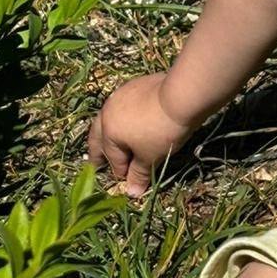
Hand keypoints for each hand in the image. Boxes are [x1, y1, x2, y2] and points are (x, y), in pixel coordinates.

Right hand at [88, 72, 194, 197]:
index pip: (112, 157)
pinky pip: (123, 105)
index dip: (120, 171)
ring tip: (111, 141)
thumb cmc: (162, 130)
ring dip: (109, 132)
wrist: (181, 95)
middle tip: (96, 163)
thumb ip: (139, 174)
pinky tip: (129, 120)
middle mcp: (108, 112)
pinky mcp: (135, 84)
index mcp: (108, 131)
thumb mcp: (151, 156)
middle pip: (99, 135)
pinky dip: (123, 117)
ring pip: (108, 117)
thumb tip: (132, 193)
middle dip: (98, 151)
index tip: (126, 181)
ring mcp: (120, 95)